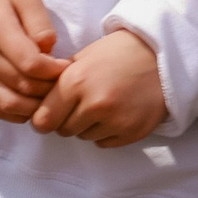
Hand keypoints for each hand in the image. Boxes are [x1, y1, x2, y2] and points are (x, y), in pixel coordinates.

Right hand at [0, 0, 66, 122]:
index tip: (66, 65)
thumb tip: (49, 52)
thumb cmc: (3, 0)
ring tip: (50, 95)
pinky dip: (17, 114)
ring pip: (8, 104)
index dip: (55, 71)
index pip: (30, 64)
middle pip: (22, 86)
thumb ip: (41, 24)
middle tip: (63, 82)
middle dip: (49, 90)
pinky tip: (32, 102)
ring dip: (35, 107)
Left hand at [31, 28, 167, 147]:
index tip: (45, 116)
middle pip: (62, 130)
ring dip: (85, 126)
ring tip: (98, 106)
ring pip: (83, 137)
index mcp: (75, 83)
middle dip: (64, 121)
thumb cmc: (115, 55)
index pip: (42, 120)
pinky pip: (104, 143)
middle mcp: (95, 105)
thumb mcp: (80, 60)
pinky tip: (113, 114)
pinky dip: (104, 132)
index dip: (41, 119)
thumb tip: (35, 105)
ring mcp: (116, 121)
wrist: (161, 58)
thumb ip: (57, 83)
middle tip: (76, 106)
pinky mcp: (133, 132)